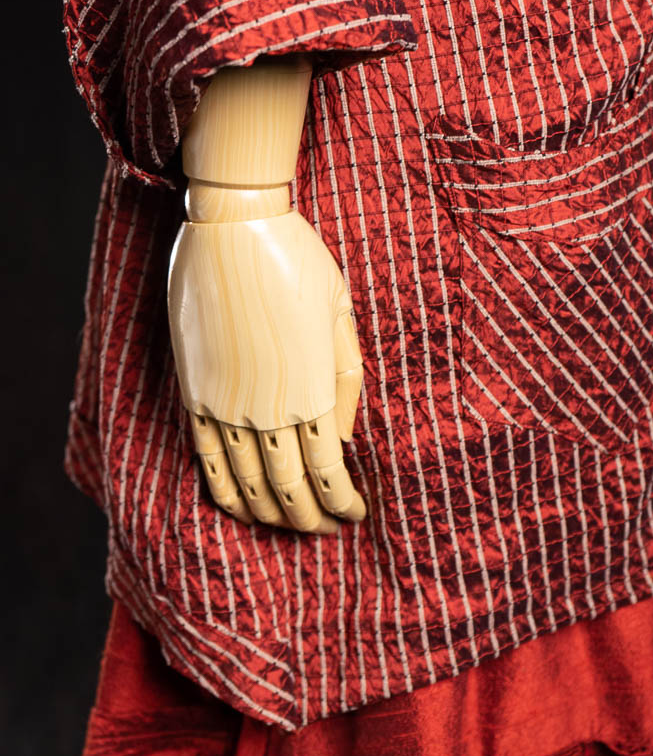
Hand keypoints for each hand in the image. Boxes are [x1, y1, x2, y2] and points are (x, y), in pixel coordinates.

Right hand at [167, 208, 365, 533]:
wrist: (233, 226)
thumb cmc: (298, 260)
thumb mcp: (340, 313)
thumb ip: (344, 379)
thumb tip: (343, 437)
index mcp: (313, 389)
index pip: (329, 472)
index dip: (343, 503)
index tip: (356, 514)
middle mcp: (267, 407)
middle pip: (289, 489)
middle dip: (310, 518)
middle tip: (325, 529)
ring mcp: (225, 402)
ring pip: (247, 482)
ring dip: (270, 513)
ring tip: (287, 525)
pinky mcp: (194, 390)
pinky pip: (207, 457)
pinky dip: (225, 490)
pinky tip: (240, 506)